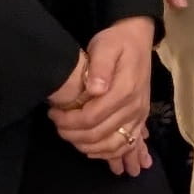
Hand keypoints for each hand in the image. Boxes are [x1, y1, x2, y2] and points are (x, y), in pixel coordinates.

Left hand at [48, 15, 155, 163]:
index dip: (68, 121)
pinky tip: (92, 150)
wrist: (138, 40)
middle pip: (99, 135)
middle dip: (72, 134)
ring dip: (88, 147)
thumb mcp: (106, 45)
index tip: (53, 113)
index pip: (91, 118)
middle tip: (57, 124)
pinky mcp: (140, 119)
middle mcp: (134, 107)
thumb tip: (95, 89)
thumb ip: (101, 65)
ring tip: (71, 137)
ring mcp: (139, 115)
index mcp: (124, 90)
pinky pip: (126, 145)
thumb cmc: (117, 42)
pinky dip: (109, 153)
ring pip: (113, 145)